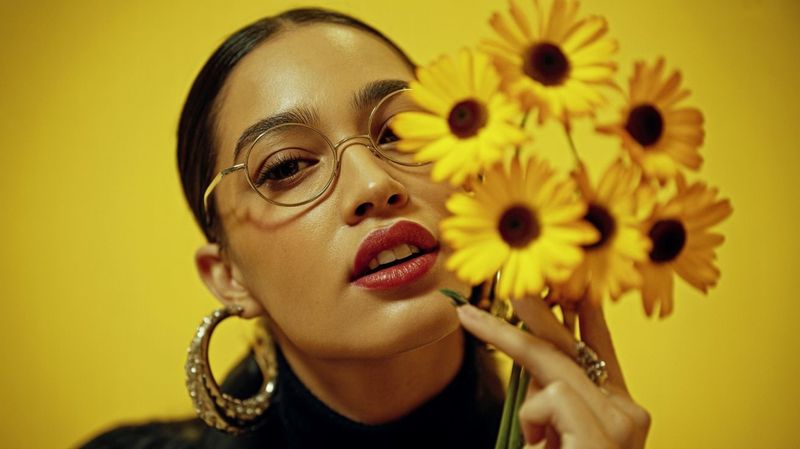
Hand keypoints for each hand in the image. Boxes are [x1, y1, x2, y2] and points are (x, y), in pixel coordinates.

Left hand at [456, 298, 649, 448]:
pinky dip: (532, 421)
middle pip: (575, 347)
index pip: (600, 350)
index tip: (569, 286)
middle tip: (515, 286)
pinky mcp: (606, 431)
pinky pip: (549, 399)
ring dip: (518, 371)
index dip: (581, 314)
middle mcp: (628, 411)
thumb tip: (532, 369)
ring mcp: (622, 421)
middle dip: (540, 312)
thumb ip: (551, 402)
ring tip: (513, 395)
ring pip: (553, 367)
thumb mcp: (557, 437)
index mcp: (618, 411)